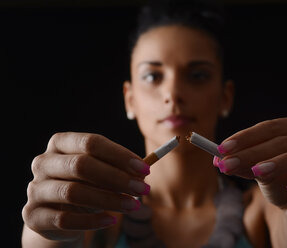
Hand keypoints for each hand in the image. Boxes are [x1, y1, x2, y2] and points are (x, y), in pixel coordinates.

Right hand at [22, 132, 150, 241]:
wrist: (58, 213)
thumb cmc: (86, 185)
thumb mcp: (102, 173)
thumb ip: (120, 169)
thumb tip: (144, 170)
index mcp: (60, 143)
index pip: (91, 142)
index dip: (120, 155)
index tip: (145, 169)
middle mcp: (44, 162)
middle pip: (81, 165)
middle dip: (117, 178)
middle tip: (143, 189)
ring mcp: (35, 189)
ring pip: (74, 192)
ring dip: (109, 199)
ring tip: (133, 206)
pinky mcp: (33, 215)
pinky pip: (64, 219)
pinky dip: (91, 221)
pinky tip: (111, 220)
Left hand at [214, 115, 286, 229]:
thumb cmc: (281, 184)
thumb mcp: (260, 174)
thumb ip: (246, 164)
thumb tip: (222, 160)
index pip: (271, 127)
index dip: (245, 137)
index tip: (221, 148)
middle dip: (253, 152)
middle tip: (228, 164)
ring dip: (282, 162)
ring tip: (257, 172)